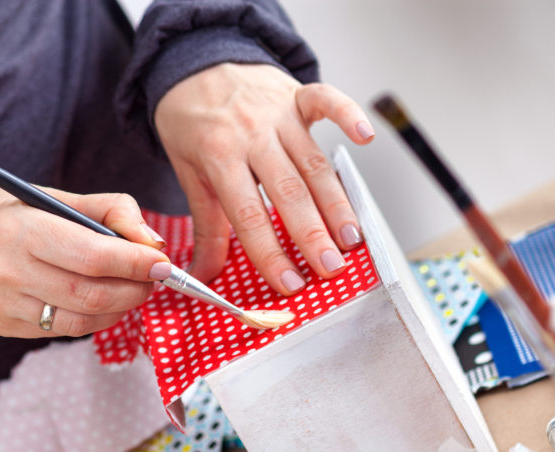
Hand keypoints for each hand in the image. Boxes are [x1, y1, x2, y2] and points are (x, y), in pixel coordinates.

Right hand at [0, 179, 169, 336]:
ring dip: (122, 308)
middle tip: (154, 277)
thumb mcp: (51, 195)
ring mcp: (5, 306)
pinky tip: (106, 302)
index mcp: (18, 230)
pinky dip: (97, 319)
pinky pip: (65, 330)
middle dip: (135, 288)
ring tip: (134, 289)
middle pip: (91, 294)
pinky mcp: (7, 328)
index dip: (134, 262)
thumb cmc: (8, 213)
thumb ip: (108, 210)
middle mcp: (8, 272)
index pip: (90, 255)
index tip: (161, 262)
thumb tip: (152, 242)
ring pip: (82, 320)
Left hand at [154, 63, 373, 294]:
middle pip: (287, 191)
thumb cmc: (192, 124)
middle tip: (330, 269)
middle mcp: (251, 134)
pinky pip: (326, 100)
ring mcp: (277, 113)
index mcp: (218, 157)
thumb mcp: (189, 174)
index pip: (248, 214)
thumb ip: (205, 226)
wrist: (192, 64)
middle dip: (312, 234)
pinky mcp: (297, 94)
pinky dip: (348, 114)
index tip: (289, 283)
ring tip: (351, 239)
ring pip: (313, 162)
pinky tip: (365, 138)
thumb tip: (202, 276)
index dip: (270, 252)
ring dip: (336, 202)